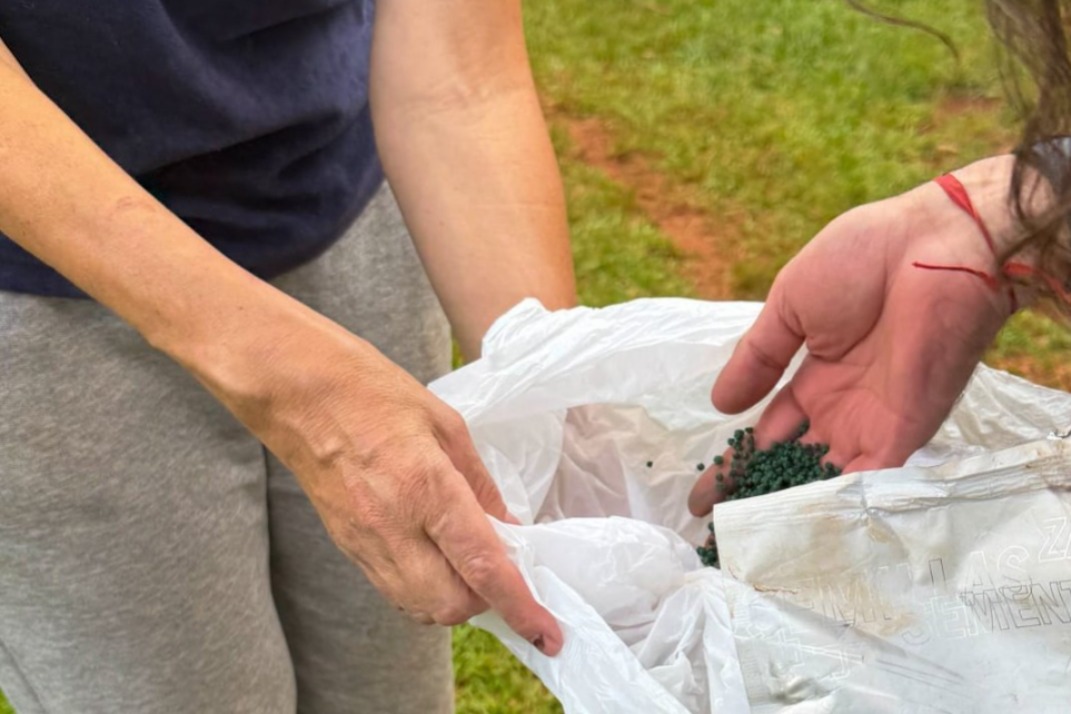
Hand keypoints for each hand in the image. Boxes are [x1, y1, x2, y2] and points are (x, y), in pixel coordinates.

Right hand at [194, 306, 563, 653]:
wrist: (297, 393)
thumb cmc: (374, 392)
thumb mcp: (447, 424)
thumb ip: (480, 484)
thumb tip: (508, 529)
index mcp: (426, 487)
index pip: (481, 567)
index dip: (520, 607)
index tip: (549, 634)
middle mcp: (393, 527)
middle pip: (451, 606)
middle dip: (487, 603)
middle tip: (503, 568)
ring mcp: (365, 543)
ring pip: (420, 608)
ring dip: (456, 601)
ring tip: (470, 565)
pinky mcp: (347, 547)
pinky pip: (395, 591)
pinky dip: (426, 591)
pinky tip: (437, 560)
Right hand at [689, 161, 1019, 515]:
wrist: (934, 247)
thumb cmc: (861, 259)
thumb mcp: (789, 305)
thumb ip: (757, 357)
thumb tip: (717, 404)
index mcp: (816, 377)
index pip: (769, 434)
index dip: (737, 464)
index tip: (702, 496)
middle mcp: (844, 410)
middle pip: (793, 467)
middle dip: (756, 498)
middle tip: (719, 534)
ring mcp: (874, 424)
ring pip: (825, 482)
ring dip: (790, 510)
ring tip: (748, 544)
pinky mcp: (905, 433)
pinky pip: (868, 481)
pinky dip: (836, 506)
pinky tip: (796, 531)